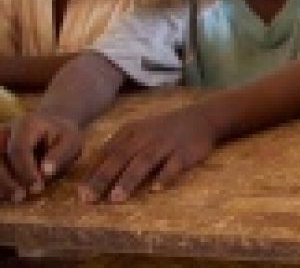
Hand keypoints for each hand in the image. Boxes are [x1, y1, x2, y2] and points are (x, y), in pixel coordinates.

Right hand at [3, 112, 82, 200]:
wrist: (51, 128)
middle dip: (9, 181)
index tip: (38, 184)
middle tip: (26, 194)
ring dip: (2, 186)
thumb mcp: (71, 143)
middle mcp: (5, 132)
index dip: (25, 170)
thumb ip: (59, 156)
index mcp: (27, 125)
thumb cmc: (62, 137)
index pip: (19, 149)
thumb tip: (43, 174)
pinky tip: (9, 195)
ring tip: (18, 196)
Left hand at [79, 106, 216, 202]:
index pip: (107, 153)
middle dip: (103, 178)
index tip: (79, 193)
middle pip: (121, 157)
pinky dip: (165, 176)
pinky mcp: (185, 152)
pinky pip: (174, 165)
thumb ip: (119, 149)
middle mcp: (146, 136)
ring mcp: (166, 143)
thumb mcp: (139, 132)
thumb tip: (93, 174)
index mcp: (131, 132)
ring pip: (144, 161)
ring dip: (129, 180)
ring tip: (116, 198)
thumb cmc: (164, 130)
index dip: (92, 173)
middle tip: (89, 198)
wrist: (201, 118)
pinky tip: (156, 189)